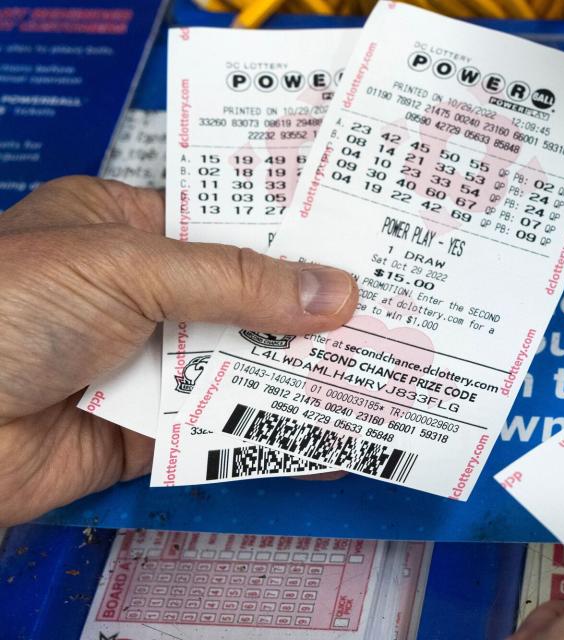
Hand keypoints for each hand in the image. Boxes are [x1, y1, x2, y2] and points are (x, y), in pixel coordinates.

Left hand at [0, 176, 357, 525]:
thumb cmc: (1, 312)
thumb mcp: (128, 268)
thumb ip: (235, 282)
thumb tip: (331, 291)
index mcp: (122, 227)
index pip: (227, 225)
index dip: (292, 236)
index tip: (361, 244)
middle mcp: (137, 293)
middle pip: (243, 300)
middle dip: (307, 311)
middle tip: (388, 310)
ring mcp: (142, 362)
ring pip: (238, 365)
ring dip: (297, 373)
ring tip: (377, 370)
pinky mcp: (145, 430)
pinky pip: (219, 428)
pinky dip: (269, 435)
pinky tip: (321, 434)